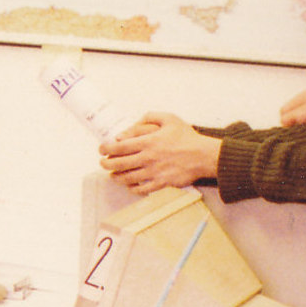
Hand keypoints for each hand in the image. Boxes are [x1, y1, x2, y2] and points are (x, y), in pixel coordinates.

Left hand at [99, 114, 218, 193]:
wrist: (203, 156)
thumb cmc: (187, 137)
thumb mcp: (169, 118)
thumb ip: (150, 117)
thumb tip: (134, 122)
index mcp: (148, 141)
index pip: (119, 146)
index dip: (106, 148)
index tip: (101, 149)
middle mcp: (148, 158)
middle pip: (119, 164)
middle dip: (107, 164)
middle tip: (103, 163)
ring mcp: (154, 172)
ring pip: (127, 178)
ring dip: (116, 177)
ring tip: (113, 175)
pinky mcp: (161, 184)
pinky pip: (141, 189)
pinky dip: (132, 188)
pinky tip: (130, 185)